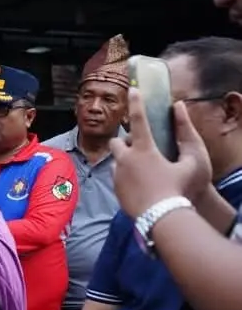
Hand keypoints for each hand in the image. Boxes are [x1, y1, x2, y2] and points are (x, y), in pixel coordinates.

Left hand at [109, 88, 212, 218]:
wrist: (162, 219)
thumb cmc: (182, 189)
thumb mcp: (194, 161)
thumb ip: (187, 134)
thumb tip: (180, 109)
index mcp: (143, 149)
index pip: (137, 119)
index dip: (135, 102)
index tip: (132, 90)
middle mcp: (125, 161)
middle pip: (116, 142)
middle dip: (125, 142)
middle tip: (140, 148)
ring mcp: (117, 177)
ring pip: (116, 162)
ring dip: (126, 161)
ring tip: (143, 170)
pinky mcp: (115, 192)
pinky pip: (117, 179)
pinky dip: (126, 178)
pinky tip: (142, 185)